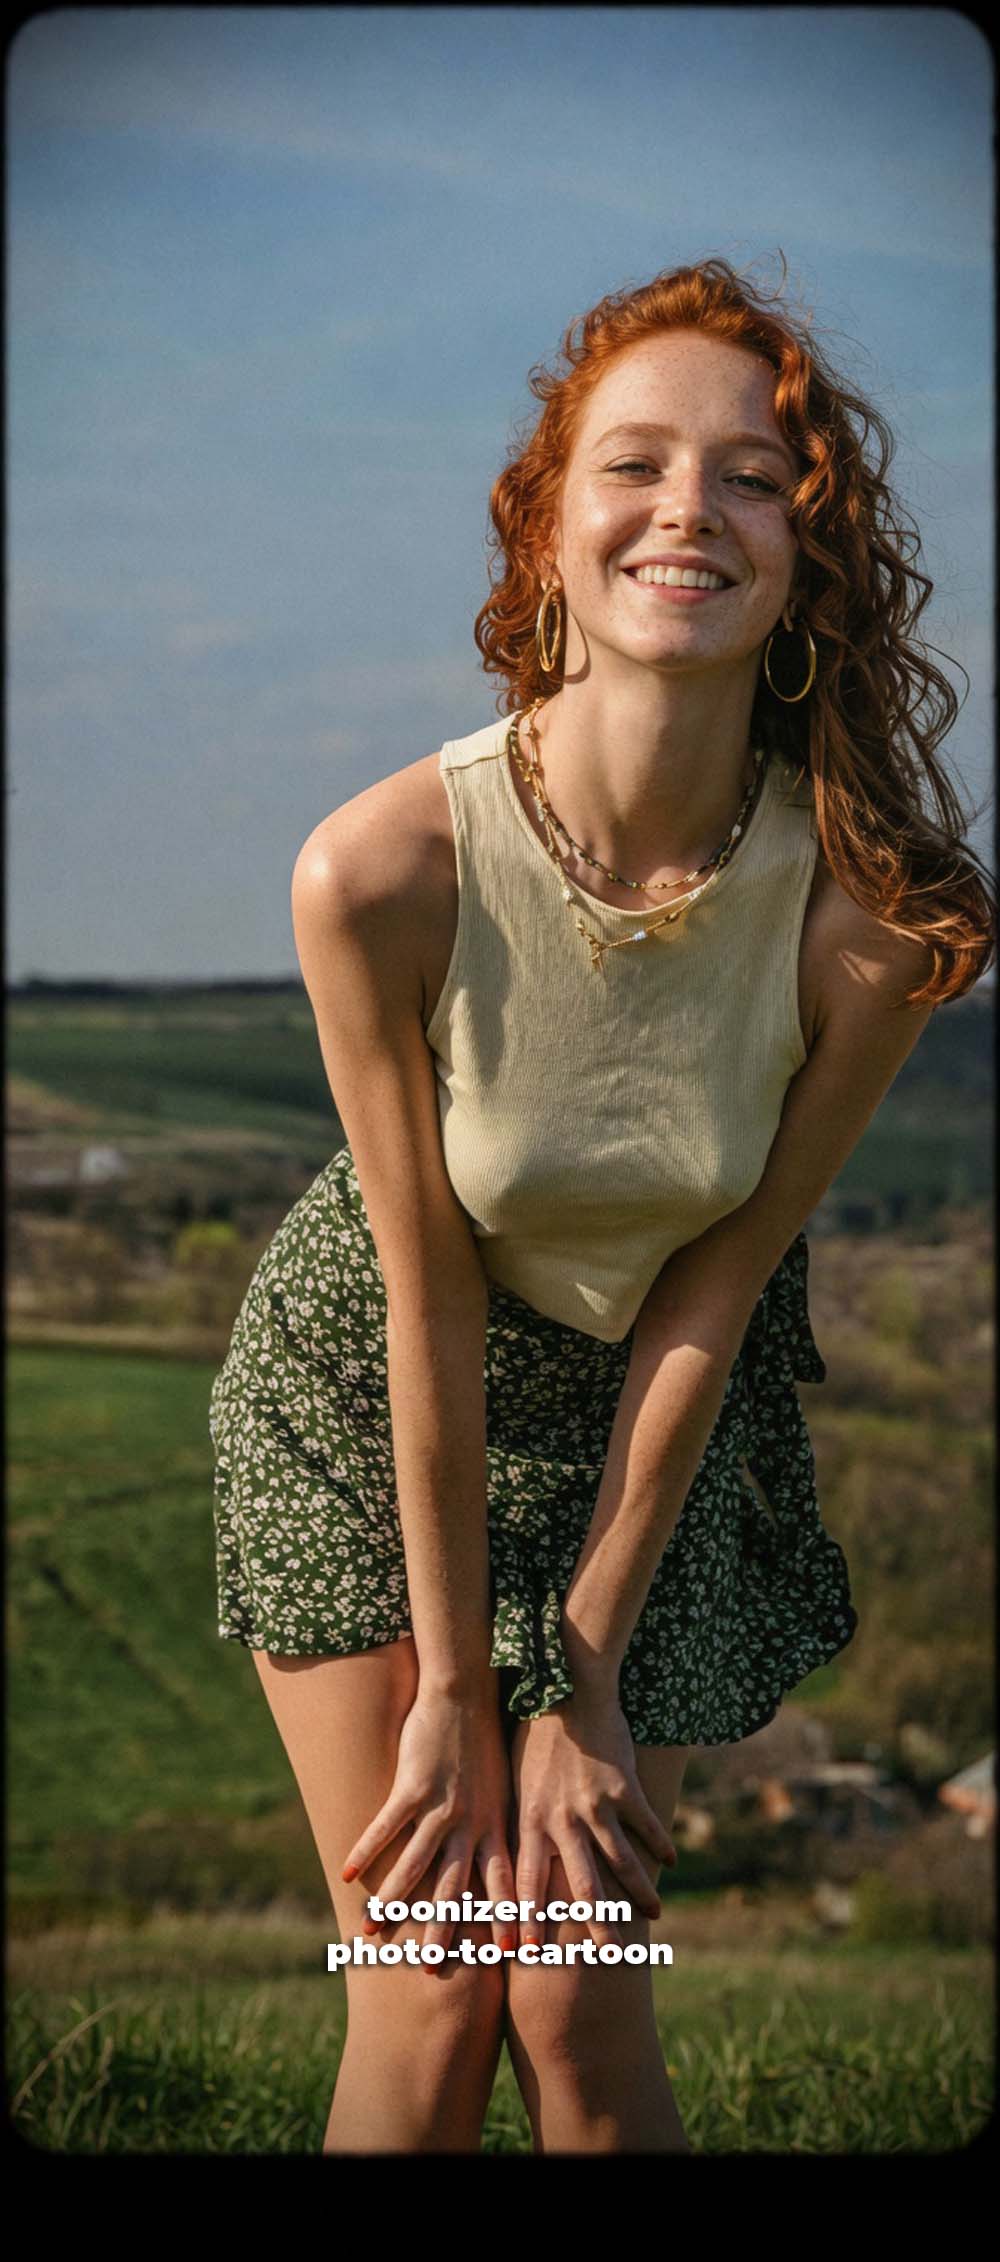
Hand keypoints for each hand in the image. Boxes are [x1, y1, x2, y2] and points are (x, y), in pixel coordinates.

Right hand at [340, 1673, 517, 1958]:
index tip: (510, 1955)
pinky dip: (365, 1851)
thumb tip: (502, 1853)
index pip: (503, 1882)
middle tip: (433, 1974)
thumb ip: (498, 1823)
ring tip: (373, 1934)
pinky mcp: (412, 1786)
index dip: (506, 1918)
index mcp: (496, 1825)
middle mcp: (471, 1823)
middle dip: (444, 1932)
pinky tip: (345, 1874)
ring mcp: (441, 1806)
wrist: (466, 1693)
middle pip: (456, 1888)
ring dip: (393, 1904)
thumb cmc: (485, 1739)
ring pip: (415, 1866)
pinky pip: (385, 1827)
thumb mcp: (504, 1786)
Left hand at [509, 1684, 676, 1952]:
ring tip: (654, 1913)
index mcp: (528, 1820)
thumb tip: (498, 1857)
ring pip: (621, 1859)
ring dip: (639, 1890)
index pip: (525, 1881)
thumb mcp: (513, 1781)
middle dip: (595, 1924)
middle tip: (609, 1958)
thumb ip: (516, 1821)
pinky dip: (659, 1842)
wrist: (564, 1690)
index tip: (524, 1953)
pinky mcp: (622, 1786)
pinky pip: (645, 1823)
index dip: (525, 1918)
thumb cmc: (531, 1736)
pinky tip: (672, 1859)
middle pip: (581, 1883)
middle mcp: (561, 1819)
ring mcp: (594, 1805)